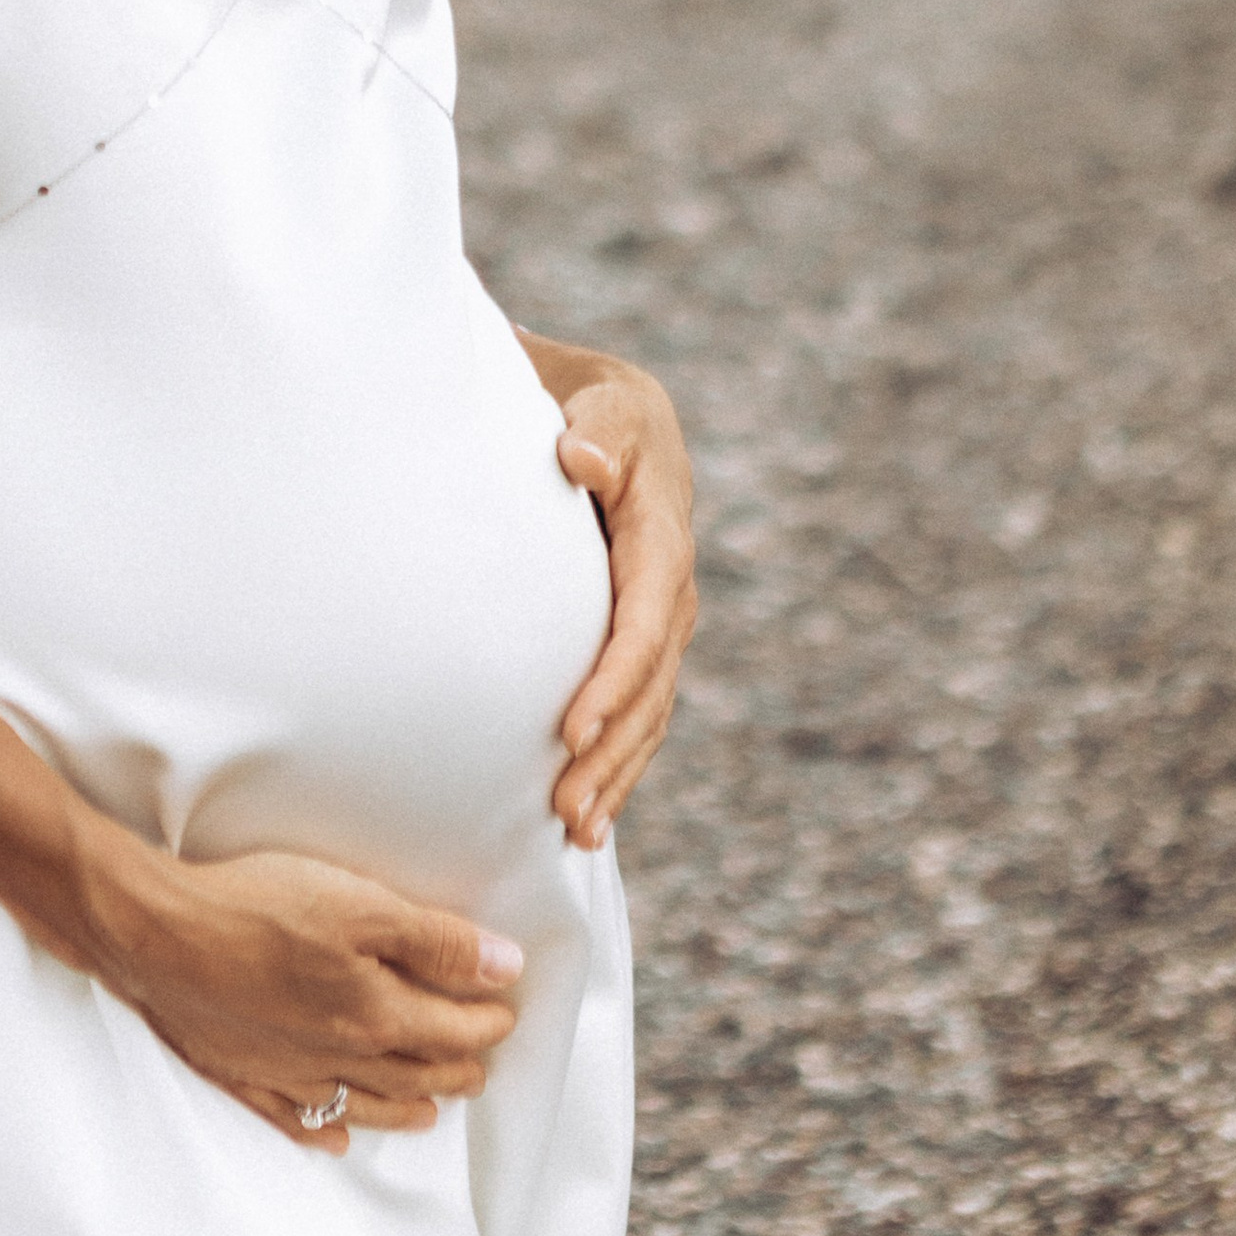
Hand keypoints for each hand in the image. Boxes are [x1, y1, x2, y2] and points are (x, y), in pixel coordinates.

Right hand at [87, 840, 525, 1155]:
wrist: (157, 937)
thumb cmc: (258, 909)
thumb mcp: (361, 905)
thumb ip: (437, 942)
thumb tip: (505, 968)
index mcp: (374, 1015)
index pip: (451, 1028)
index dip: (487, 1020)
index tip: (507, 1013)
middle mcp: (337, 1056)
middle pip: (414, 1072)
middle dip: (455, 1068)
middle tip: (480, 1066)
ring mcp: (286, 1073)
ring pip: (363, 1104)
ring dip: (405, 1108)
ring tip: (431, 1111)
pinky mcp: (240, 1074)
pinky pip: (293, 1119)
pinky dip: (323, 1132)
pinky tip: (337, 1139)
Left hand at [552, 365, 696, 848]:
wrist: (618, 421)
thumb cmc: (598, 411)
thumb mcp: (604, 406)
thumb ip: (598, 431)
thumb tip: (581, 457)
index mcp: (661, 543)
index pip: (641, 624)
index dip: (612, 680)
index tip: (572, 728)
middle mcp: (671, 594)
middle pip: (648, 688)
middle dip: (611, 751)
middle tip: (565, 808)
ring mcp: (661, 625)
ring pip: (649, 714)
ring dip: (616, 774)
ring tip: (575, 830)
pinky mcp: (643, 645)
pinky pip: (640, 714)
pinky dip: (619, 765)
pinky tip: (590, 816)